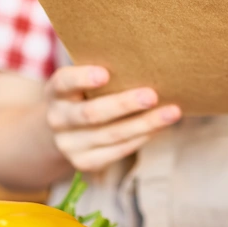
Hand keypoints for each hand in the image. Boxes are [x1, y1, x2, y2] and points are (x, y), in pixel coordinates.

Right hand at [43, 66, 180, 172]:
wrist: (62, 132)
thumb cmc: (84, 95)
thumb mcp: (82, 82)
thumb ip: (103, 73)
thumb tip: (147, 63)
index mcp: (55, 92)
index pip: (64, 82)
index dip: (82, 78)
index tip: (105, 73)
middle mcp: (57, 119)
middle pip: (92, 114)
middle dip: (124, 104)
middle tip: (152, 95)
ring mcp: (69, 145)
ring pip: (111, 135)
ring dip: (144, 124)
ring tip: (171, 113)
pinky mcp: (84, 163)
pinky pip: (118, 151)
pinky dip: (141, 138)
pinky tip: (160, 127)